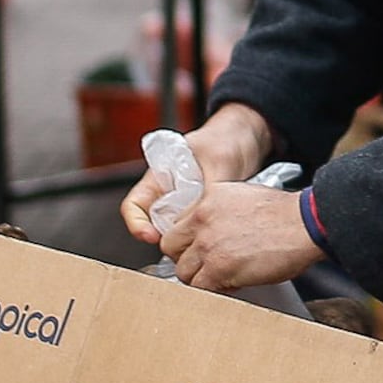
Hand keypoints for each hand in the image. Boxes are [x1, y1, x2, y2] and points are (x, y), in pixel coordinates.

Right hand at [121, 101, 276, 246]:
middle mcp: (169, 195)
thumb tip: (201, 216)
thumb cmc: (224, 139)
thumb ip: (208, 189)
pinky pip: (198, 231)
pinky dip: (205, 236)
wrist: (248, 138)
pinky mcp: (204, 215)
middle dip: (166, 238)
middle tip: (183, 245)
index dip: (137, 224)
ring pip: (177, 232)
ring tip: (203, 240)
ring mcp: (186, 206)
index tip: (151, 236)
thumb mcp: (217, 161)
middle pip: (155, 225)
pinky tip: (218, 235)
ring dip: (187, 238)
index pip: (134, 205)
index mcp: (160, 177)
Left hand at [157, 178, 320, 291]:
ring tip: (220, 277)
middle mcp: (202, 219)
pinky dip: (214, 291)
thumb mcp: (243, 196)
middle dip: (186, 259)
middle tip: (203, 265)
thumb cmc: (285, 213)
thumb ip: (221, 211)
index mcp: (207, 198)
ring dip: (199, 278)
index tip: (198, 249)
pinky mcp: (219, 268)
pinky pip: (200, 288)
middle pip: (171, 247)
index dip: (188, 240)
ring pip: (182, 271)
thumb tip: (216, 230)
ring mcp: (208, 245)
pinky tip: (231, 285)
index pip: (178, 224)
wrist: (304, 224)